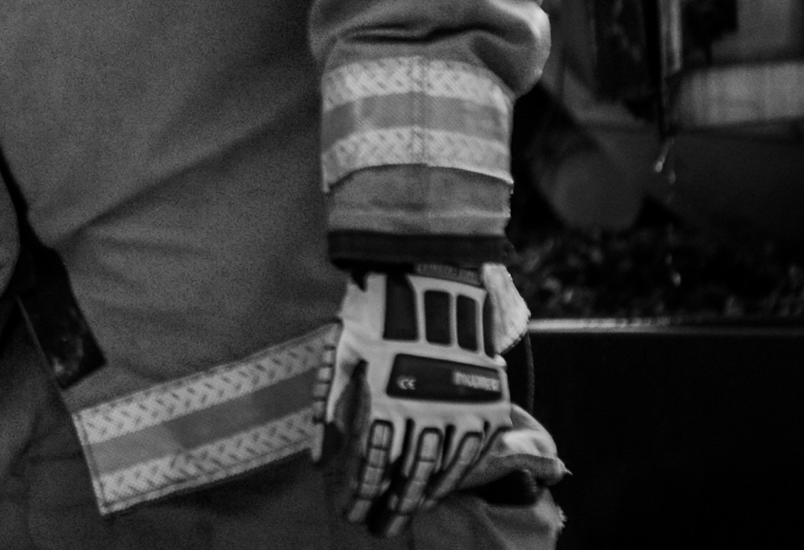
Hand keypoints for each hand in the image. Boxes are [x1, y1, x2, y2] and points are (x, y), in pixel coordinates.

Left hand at [313, 266, 512, 534]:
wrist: (427, 280)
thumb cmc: (371, 317)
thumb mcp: (339, 356)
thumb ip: (328, 408)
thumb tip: (318, 456)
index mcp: (381, 398)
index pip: (370, 463)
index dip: (360, 494)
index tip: (352, 515)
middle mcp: (422, 408)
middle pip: (407, 474)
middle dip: (391, 507)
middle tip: (381, 529)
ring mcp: (459, 406)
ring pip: (442, 468)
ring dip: (423, 496)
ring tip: (407, 513)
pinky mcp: (485, 401)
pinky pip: (471, 451)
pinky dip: (455, 475)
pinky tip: (441, 489)